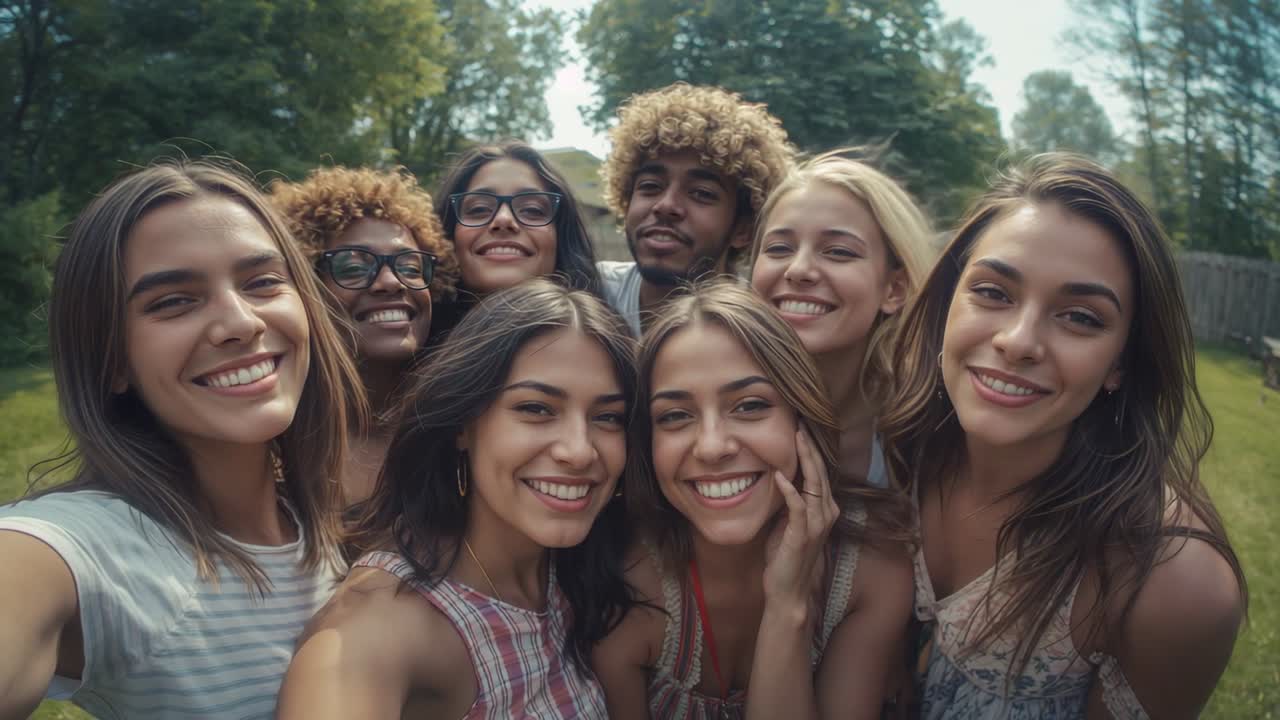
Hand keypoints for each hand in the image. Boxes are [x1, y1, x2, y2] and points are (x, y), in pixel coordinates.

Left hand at [762, 429, 839, 609]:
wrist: (787, 590)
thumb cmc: (786, 557)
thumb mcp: (788, 522)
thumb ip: (789, 502)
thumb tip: (780, 478)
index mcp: (824, 510)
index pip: (819, 473)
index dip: (812, 450)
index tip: (802, 428)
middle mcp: (826, 514)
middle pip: (820, 473)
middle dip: (811, 447)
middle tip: (802, 423)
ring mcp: (816, 525)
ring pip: (814, 485)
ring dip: (805, 461)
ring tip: (797, 438)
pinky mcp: (801, 535)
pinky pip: (798, 507)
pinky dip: (789, 490)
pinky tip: (780, 475)